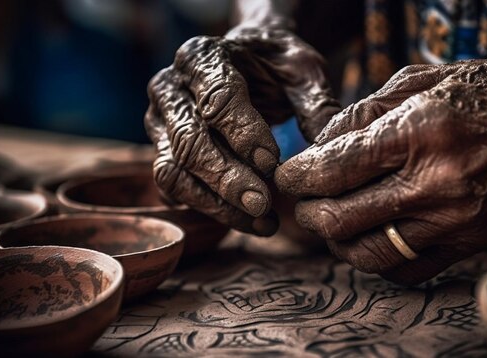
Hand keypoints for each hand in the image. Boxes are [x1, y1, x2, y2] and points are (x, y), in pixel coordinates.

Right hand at [145, 25, 339, 234]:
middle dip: (227, 179)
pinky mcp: (162, 152)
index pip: (217, 99)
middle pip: (189, 141)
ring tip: (263, 223)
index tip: (273, 163)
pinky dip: (209, 210)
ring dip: (217, 204)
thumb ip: (315, 105)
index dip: (244, 135)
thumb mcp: (303, 72)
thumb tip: (327, 151)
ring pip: (174, 172)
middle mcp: (170, 88)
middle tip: (263, 205)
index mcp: (202, 56)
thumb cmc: (275, 65)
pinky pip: (175, 189)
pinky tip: (248, 221)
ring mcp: (160, 122)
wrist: (249, 61)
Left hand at [276, 58, 486, 283]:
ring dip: (336, 240)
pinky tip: (372, 236)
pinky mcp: (467, 244)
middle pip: (339, 219)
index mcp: (418, 133)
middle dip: (306, 212)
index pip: (332, 169)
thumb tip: (320, 144)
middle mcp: (434, 184)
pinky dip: (376, 259)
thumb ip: (363, 112)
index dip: (296, 177)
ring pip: (366, 255)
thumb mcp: (421, 80)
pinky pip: (405, 271)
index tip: (287, 175)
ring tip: (334, 219)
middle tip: (303, 199)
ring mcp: (452, 221)